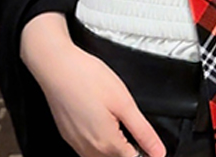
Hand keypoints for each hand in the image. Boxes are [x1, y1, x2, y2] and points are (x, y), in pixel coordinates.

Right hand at [23, 15, 165, 156]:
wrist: (57, 67)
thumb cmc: (87, 79)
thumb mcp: (124, 102)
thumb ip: (143, 131)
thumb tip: (158, 152)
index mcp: (107, 144)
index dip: (145, 150)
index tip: (145, 137)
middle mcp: (89, 150)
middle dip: (128, 146)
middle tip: (127, 120)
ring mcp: (76, 144)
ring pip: (100, 156)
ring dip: (113, 145)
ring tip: (114, 116)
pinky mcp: (68, 136)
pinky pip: (87, 148)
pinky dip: (99, 139)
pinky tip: (100, 118)